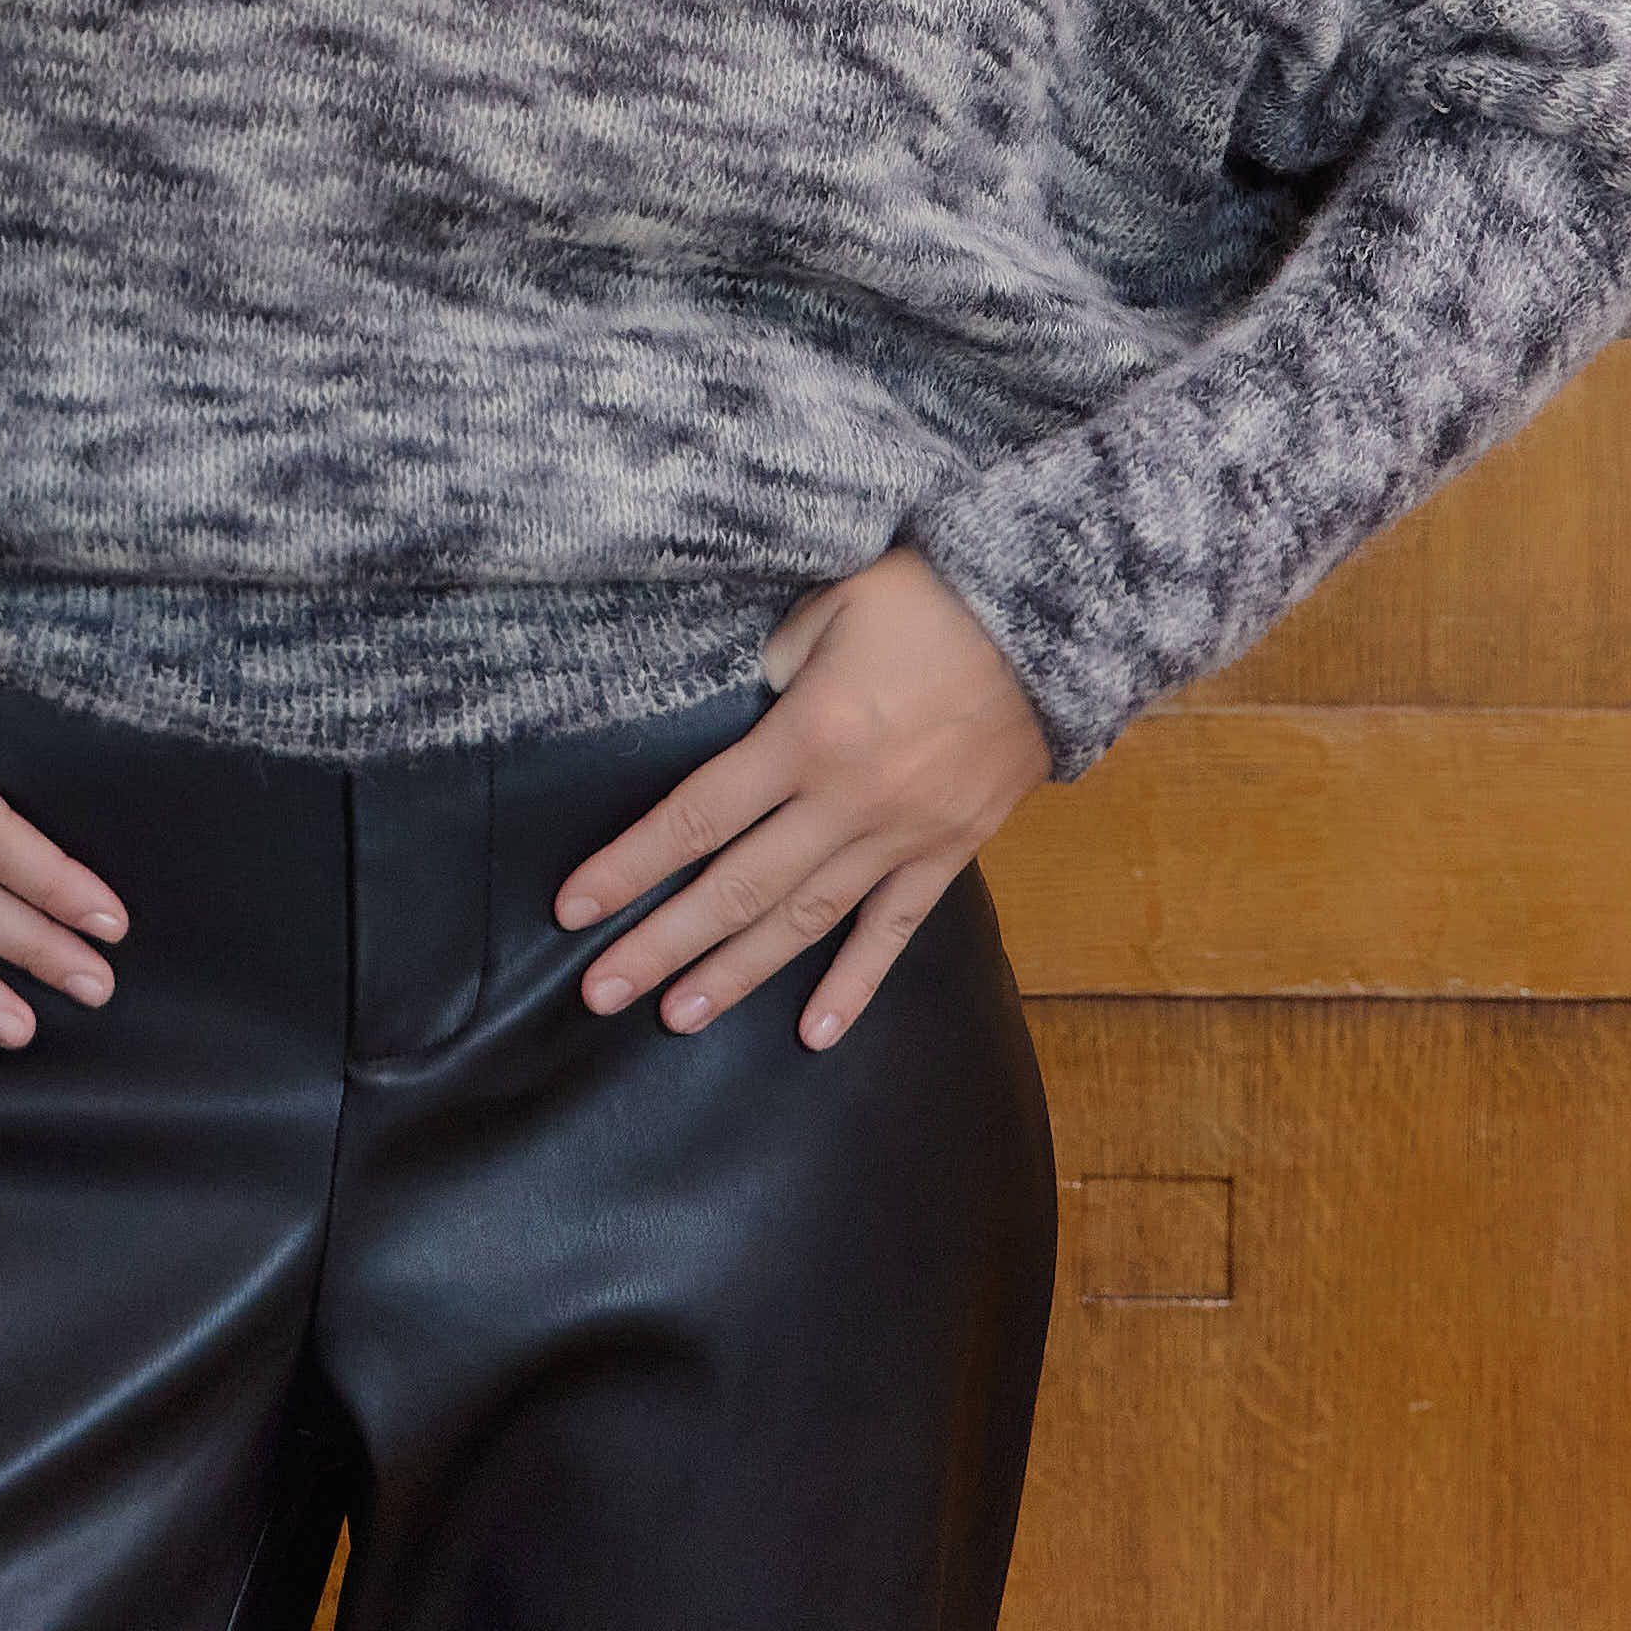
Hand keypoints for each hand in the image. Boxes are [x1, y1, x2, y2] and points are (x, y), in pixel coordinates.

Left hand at [550, 545, 1051, 1050]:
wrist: (1057, 621)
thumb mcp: (835, 601)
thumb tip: (752, 707)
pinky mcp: (950, 851)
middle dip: (662, 942)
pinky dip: (854, 985)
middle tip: (601, 992)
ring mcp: (903, 836)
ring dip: (736, 973)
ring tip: (677, 1017)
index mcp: (808, 735)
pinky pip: (894, 931)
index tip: (573, 908)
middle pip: (737, 887)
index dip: (631, 864)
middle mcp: (847, 802)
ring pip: (804, 922)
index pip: (697, 816)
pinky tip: (814, 1035)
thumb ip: (778, 662)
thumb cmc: (934, 595)